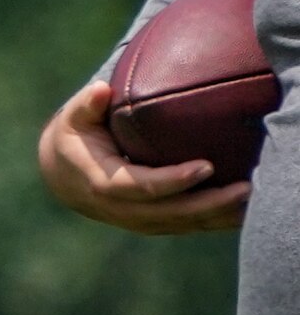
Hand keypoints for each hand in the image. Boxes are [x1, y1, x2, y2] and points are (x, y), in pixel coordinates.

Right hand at [38, 81, 248, 233]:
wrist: (61, 177)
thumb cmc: (73, 138)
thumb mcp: (73, 118)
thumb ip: (86, 104)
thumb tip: (102, 89)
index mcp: (102, 183)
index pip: (143, 187)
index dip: (175, 180)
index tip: (206, 166)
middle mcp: (122, 209)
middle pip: (173, 212)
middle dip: (210, 203)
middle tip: (246, 187)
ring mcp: (138, 220)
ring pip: (184, 223)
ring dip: (219, 215)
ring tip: (254, 200)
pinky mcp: (152, 224)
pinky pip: (187, 225)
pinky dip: (215, 221)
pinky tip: (243, 212)